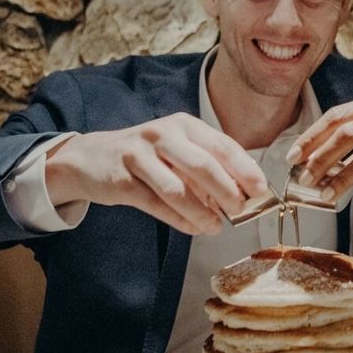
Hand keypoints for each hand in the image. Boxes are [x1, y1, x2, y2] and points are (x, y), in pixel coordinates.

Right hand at [44, 114, 269, 234]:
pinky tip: (194, 228)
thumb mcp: (179, 150)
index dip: (245, 169)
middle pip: (203, 165)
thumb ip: (208, 167)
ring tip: (216, 227)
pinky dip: (179, 219)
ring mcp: (139, 155)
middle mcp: (162, 134)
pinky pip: (156, 204)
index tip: (261, 191)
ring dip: (202, 212)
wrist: (91, 158)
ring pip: (178, 189)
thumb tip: (244, 194)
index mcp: (184, 124)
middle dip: (227, 192)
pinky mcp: (121, 179)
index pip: (222, 145)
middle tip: (241, 212)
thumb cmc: (147, 157)